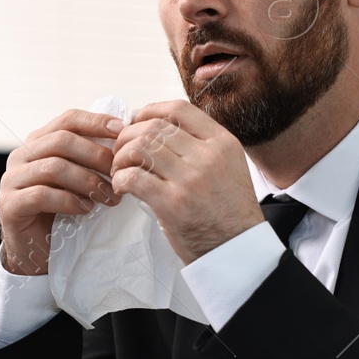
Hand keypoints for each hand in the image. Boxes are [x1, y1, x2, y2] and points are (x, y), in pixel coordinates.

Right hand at [0, 110, 124, 275]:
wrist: (34, 250)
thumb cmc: (61, 212)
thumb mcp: (77, 180)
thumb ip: (90, 160)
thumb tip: (126, 140)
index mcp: (38, 143)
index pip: (67, 120)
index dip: (95, 122)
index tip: (122, 130)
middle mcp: (21, 156)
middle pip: (62, 141)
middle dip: (97, 156)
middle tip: (120, 174)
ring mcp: (12, 180)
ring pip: (54, 167)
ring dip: (88, 181)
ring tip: (109, 197)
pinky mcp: (10, 205)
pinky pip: (42, 195)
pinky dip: (69, 201)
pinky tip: (86, 209)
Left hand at [111, 101, 262, 263]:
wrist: (237, 249)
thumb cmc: (228, 211)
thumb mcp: (228, 166)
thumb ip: (201, 145)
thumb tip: (158, 128)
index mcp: (222, 142)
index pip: (179, 109)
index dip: (149, 111)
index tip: (136, 122)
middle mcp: (208, 156)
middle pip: (154, 127)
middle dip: (128, 136)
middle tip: (121, 152)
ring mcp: (190, 179)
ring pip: (140, 148)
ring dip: (121, 157)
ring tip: (120, 170)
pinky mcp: (173, 204)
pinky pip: (134, 177)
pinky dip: (120, 179)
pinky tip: (122, 187)